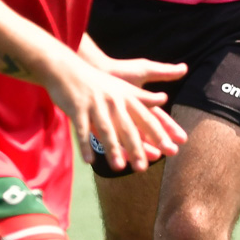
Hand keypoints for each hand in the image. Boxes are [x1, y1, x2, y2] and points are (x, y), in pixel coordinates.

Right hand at [47, 54, 184, 173]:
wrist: (68, 70)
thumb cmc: (99, 82)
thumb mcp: (124, 87)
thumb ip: (143, 96)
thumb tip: (164, 99)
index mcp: (128, 98)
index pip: (148, 118)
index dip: (159, 134)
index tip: (171, 149)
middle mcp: (114, 102)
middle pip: (128, 128)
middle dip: (137, 148)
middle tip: (143, 169)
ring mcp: (95, 105)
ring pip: (106, 130)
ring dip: (112, 149)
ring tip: (119, 168)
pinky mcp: (77, 109)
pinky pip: (83, 130)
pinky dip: (85, 145)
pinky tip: (90, 162)